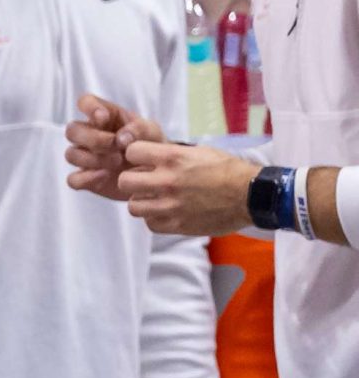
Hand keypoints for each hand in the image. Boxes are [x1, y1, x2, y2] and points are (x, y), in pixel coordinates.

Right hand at [65, 94, 164, 199]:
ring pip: (71, 154)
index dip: (89, 108)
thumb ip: (139, 129)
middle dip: (92, 138)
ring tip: (117, 162)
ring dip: (92, 159)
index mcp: (105, 117)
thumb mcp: (152, 132)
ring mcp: (87, 157)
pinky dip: (86, 178)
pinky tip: (105, 176)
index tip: (103, 118)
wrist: (158, 175)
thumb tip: (120, 137)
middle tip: (115, 145)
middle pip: (72, 130)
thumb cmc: (152, 146)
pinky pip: (73, 179)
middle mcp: (90, 135)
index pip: (85, 102)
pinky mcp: (87, 179)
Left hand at [117, 140, 257, 235]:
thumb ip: (170, 154)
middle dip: (132, 180)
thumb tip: (148, 156)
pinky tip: (166, 212)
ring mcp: (171, 205)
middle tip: (144, 182)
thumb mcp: (198, 152)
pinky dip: (154, 219)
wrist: (252, 195)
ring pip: (133, 206)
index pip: (132, 152)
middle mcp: (167, 181)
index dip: (136, 156)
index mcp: (173, 158)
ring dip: (142, 201)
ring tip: (155, 199)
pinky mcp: (177, 225)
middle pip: (124, 182)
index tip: (143, 160)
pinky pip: (150, 224)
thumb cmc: (227, 170)